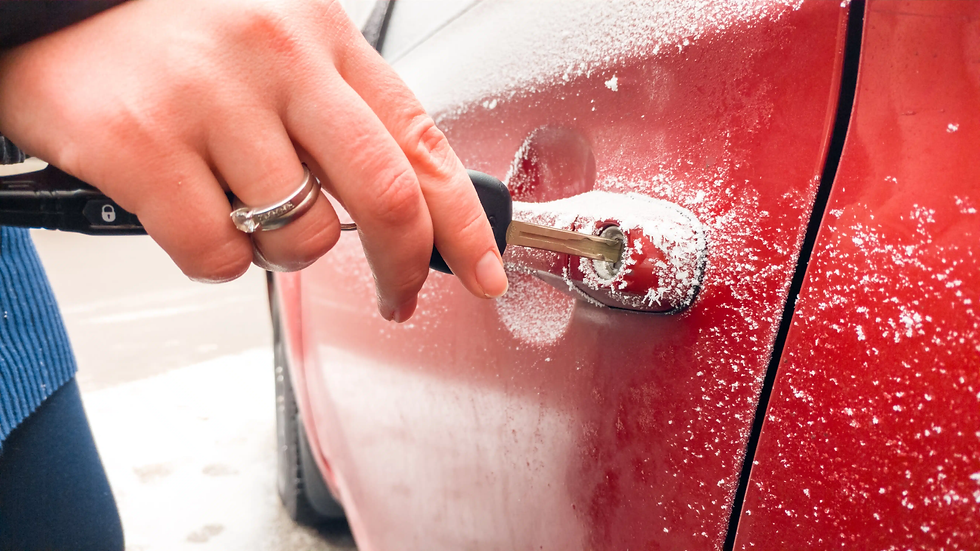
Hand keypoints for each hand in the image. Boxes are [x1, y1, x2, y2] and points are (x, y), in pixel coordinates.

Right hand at [0, 0, 507, 321]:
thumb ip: (341, 122)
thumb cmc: (175, 40)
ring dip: (282, 251)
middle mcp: (278, 55)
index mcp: (324, 37)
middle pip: (385, 197)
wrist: (52, 7)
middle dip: (404, 269)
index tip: (485, 270)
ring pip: (299, 237)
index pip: (423, 141)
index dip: (464, 221)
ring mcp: (210, 96)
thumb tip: (406, 209)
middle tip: (397, 298)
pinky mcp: (142, 141)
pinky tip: (188, 209)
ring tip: (241, 207)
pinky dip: (215, 257)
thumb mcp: (278, 55)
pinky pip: (218, 255)